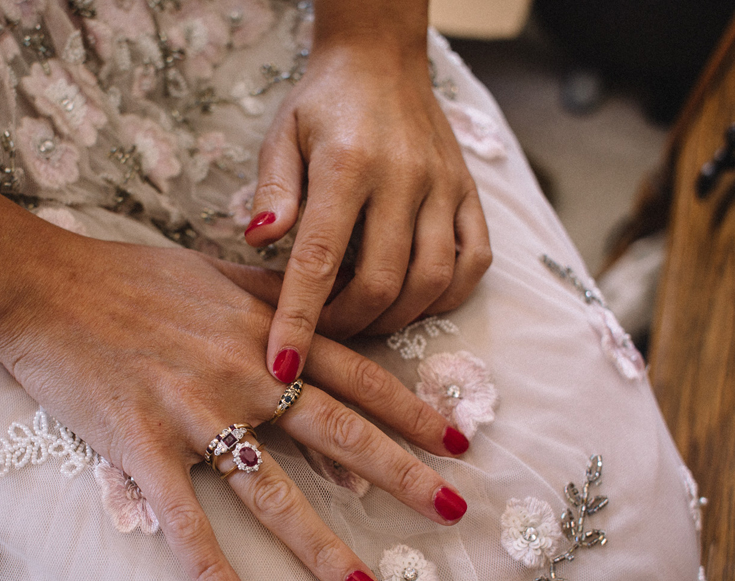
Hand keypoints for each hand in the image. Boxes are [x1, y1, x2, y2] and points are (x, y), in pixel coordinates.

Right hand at [0, 236, 471, 580]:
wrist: (42, 285)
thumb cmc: (128, 277)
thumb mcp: (215, 271)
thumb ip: (273, 295)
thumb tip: (320, 311)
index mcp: (266, 331)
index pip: (358, 374)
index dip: (412, 409)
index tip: (459, 440)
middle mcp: (244, 373)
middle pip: (339, 431)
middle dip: (403, 474)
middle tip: (455, 511)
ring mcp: (195, 412)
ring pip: (272, 488)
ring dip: (320, 543)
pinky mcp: (142, 446)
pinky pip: (184, 518)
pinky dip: (210, 568)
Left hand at [241, 39, 491, 381]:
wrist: (381, 58)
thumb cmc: (322, 103)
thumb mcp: (281, 134)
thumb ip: (272, 190)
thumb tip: (260, 241)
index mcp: (347, 165)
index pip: (320, 260)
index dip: (300, 321)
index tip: (284, 368)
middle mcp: (403, 178)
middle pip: (383, 283)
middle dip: (348, 326)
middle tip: (324, 334)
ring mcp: (444, 186)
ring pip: (432, 282)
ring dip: (395, 318)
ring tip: (364, 319)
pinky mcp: (470, 192)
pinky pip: (474, 262)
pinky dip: (446, 297)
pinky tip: (414, 300)